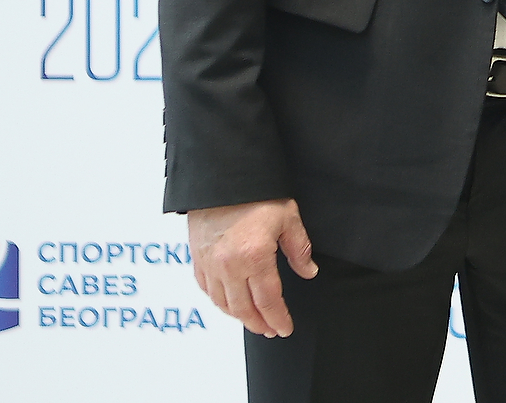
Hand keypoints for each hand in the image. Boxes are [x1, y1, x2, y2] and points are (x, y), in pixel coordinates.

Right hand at [188, 198, 318, 336]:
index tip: (285, 328)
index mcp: (254, 257)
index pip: (268, 300)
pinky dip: (219, 302)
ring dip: (239, 317)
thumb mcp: (287, 217)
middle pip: (244, 309)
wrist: (222, 175)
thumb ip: (299, 248)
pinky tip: (229, 304)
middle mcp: (229, 266)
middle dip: (259, 323)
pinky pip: (206, 289)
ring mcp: (210, 264)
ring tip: (253, 321)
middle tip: (271, 330)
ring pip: (223, 303)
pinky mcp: (197, 257)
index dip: (278, 318)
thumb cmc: (257, 193)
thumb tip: (308, 271)